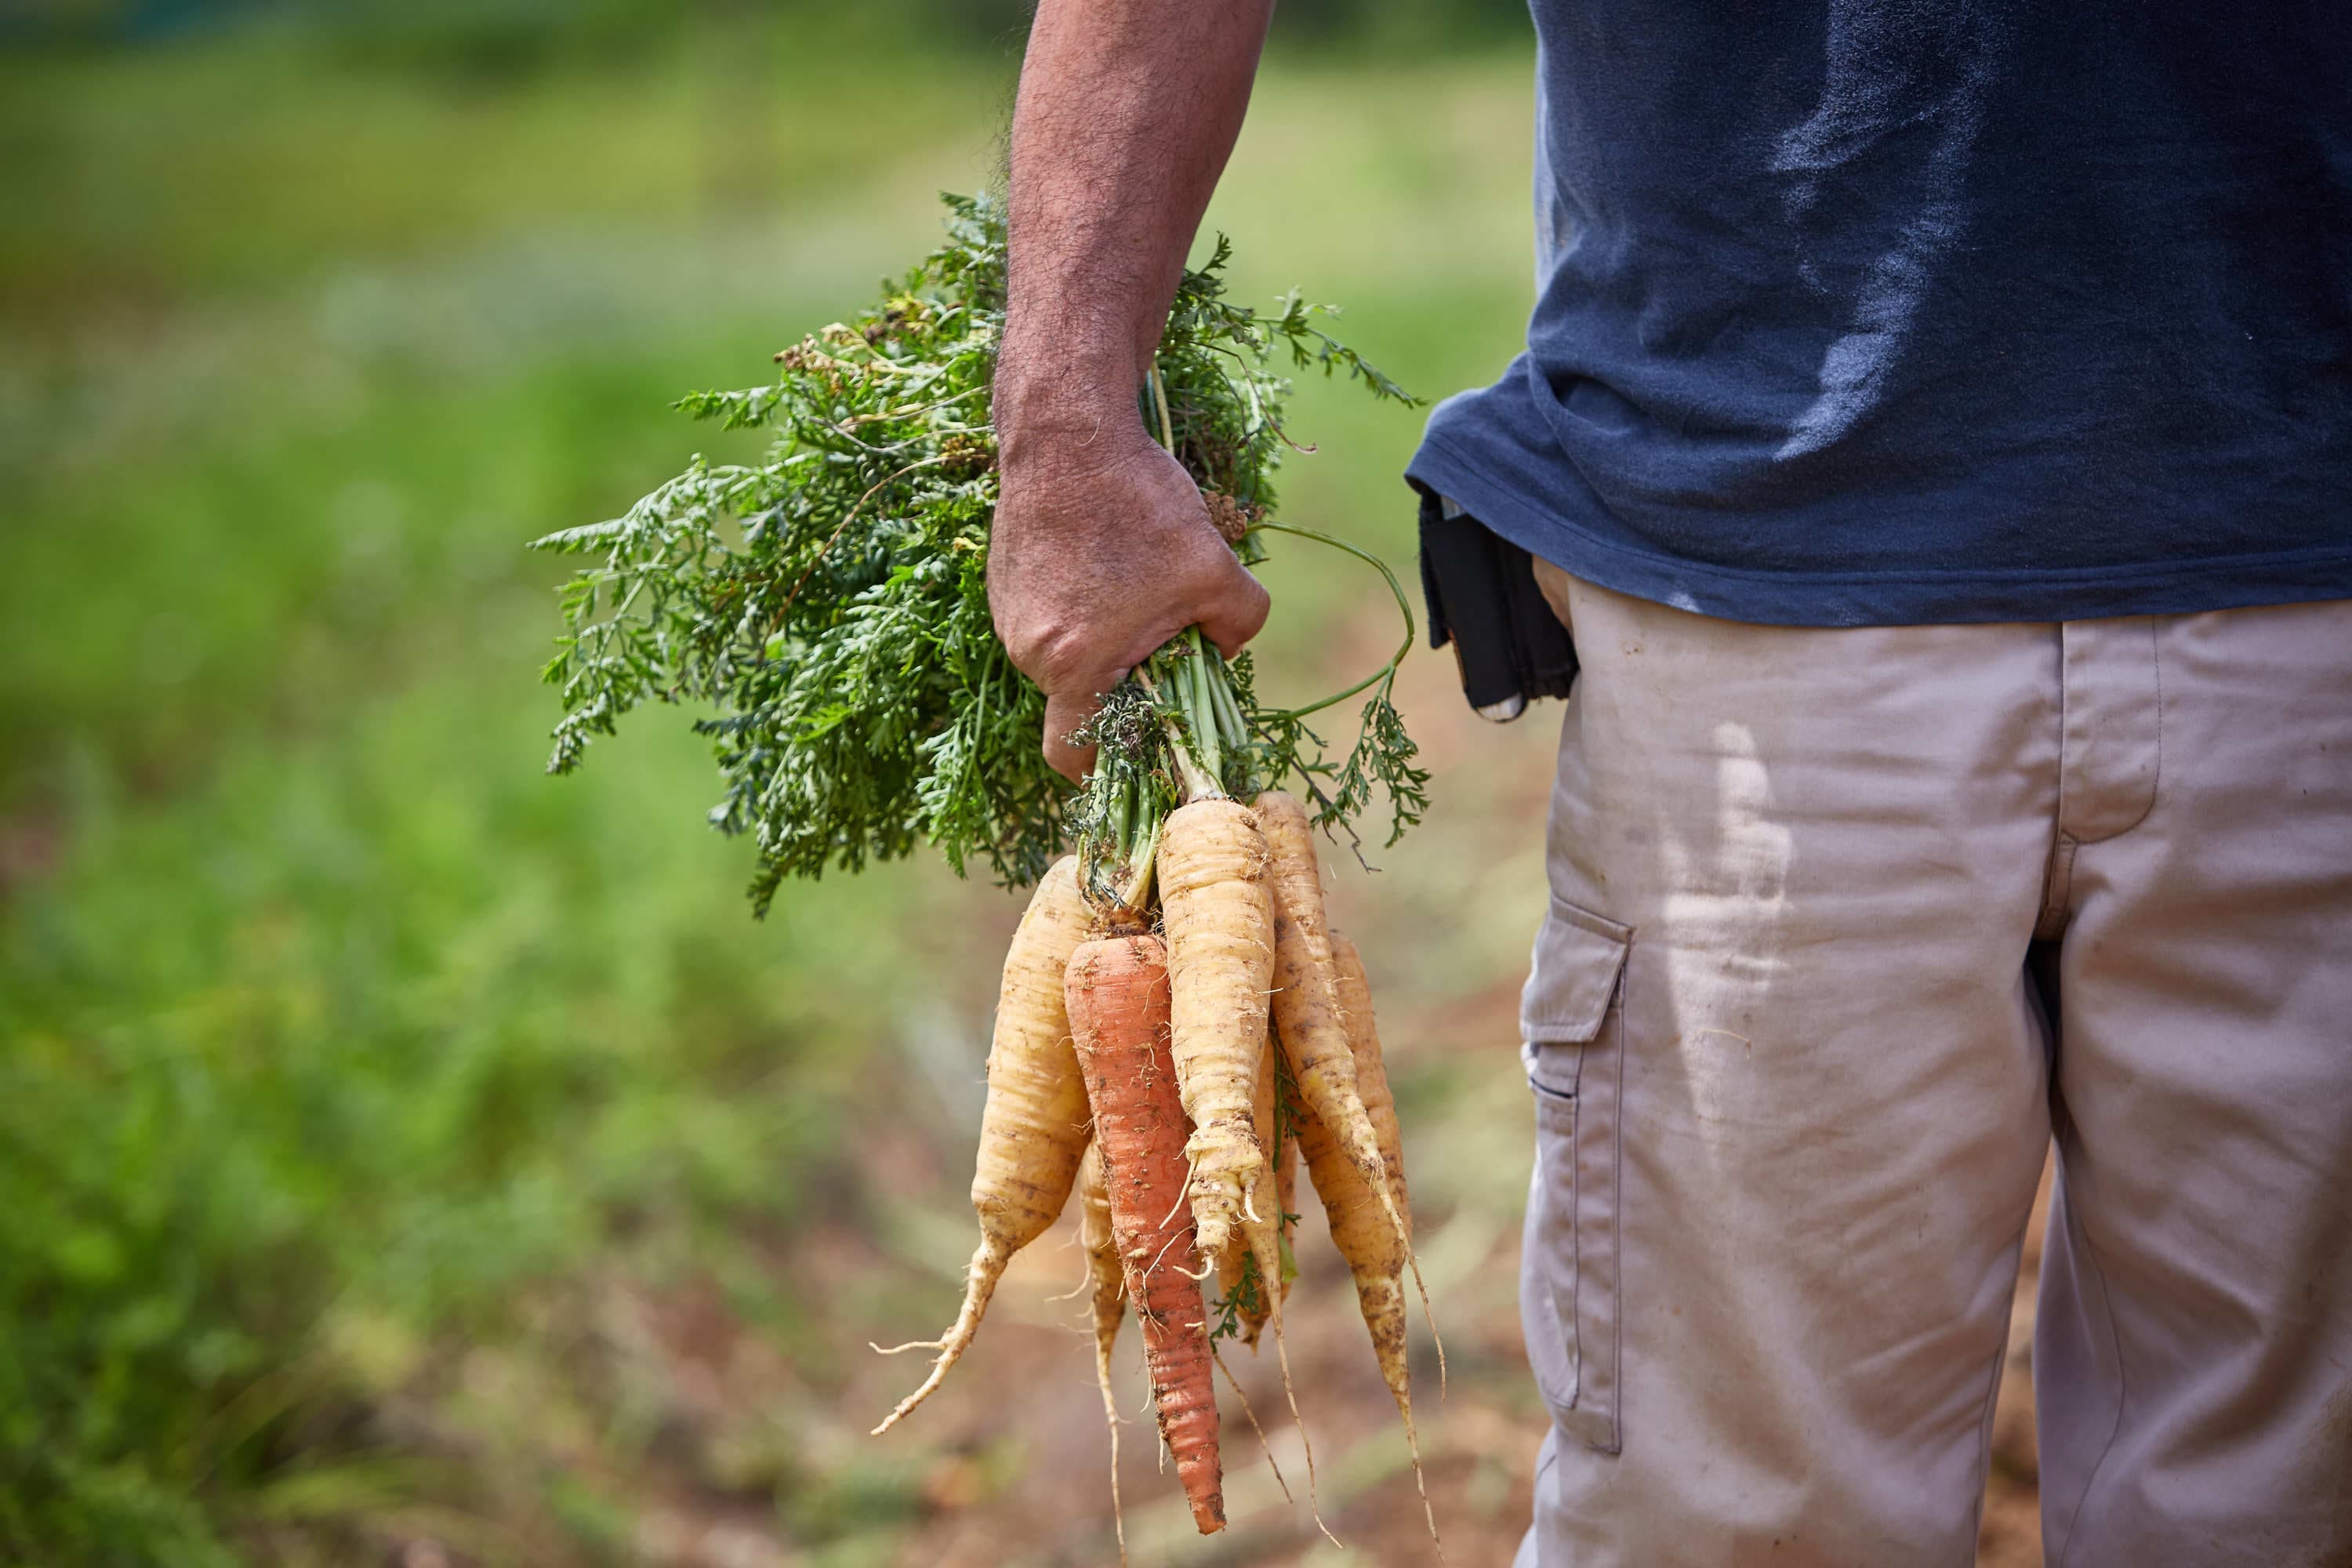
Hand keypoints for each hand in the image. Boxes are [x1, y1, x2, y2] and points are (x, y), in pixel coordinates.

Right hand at [989, 417, 1269, 778]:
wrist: (1066, 430)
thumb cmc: (1139, 503)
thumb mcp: (1217, 571)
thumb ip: (1239, 628)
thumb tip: (1226, 652)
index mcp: (1076, 664)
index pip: (1076, 757)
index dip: (1111, 767)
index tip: (1147, 751)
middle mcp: (1030, 652)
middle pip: (1081, 702)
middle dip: (1128, 686)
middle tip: (1168, 642)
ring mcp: (1010, 617)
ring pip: (1068, 659)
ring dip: (1108, 642)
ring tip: (1139, 583)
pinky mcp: (1005, 585)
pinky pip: (1051, 621)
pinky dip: (1084, 610)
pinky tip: (1110, 557)